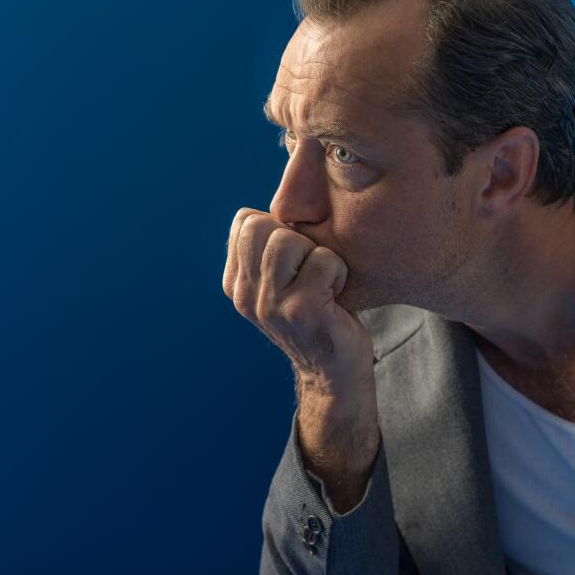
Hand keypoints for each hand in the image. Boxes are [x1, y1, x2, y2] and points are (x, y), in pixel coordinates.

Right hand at [222, 208, 375, 400]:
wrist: (335, 371)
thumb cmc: (319, 313)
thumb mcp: (282, 282)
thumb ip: (269, 249)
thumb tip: (276, 204)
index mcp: (237, 283)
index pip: (245, 220)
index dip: (279, 229)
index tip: (294, 262)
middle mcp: (246, 295)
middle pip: (261, 224)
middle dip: (295, 238)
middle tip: (310, 271)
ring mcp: (270, 304)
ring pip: (288, 238)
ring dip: (317, 255)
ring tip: (322, 283)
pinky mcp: (301, 310)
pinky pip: (323, 259)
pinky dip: (338, 271)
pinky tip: (336, 296)